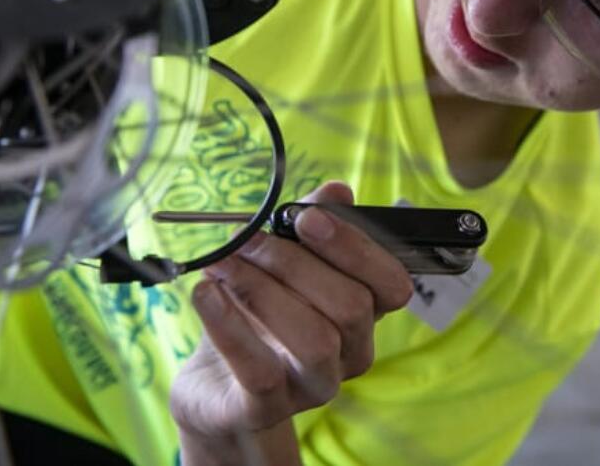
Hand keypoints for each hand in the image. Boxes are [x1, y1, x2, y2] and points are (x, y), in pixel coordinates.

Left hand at [170, 182, 413, 459]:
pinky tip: (206, 293)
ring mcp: (313, 386)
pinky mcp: (266, 409)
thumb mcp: (283, 263)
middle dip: (294, 263)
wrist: (214, 383)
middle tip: (246, 240)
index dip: (357, 249)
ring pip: (314, 339)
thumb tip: (338, 191)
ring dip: (262, 289)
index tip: (306, 218)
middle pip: (350, 306)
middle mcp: (350, 353)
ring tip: (222, 263)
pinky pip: (260, 370)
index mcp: (364, 313)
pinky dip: (230, 325)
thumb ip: (309, 225)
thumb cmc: (258, 313)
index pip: (393, 285)